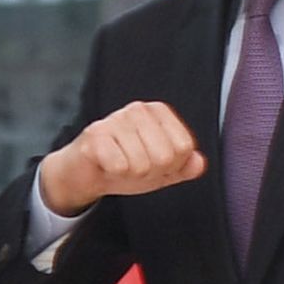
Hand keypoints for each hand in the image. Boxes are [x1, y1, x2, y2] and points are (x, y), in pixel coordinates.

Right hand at [37, 100, 209, 216]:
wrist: (85, 172)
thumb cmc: (124, 164)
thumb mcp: (161, 169)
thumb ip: (184, 167)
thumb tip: (199, 162)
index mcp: (158, 113)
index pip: (184, 148)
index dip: (171, 165)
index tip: (153, 162)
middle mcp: (138, 110)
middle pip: (165, 156)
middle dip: (150, 171)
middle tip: (134, 165)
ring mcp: (116, 120)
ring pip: (142, 164)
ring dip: (130, 173)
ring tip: (119, 164)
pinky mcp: (95, 135)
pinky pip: (119, 166)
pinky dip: (113, 173)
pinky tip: (106, 164)